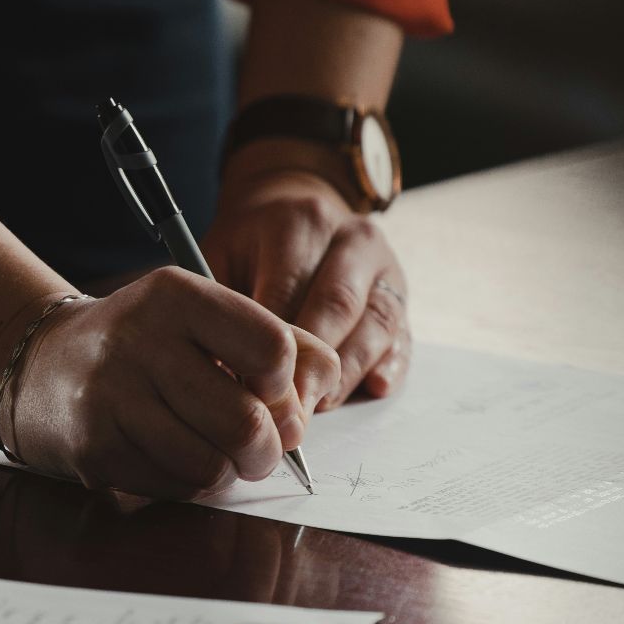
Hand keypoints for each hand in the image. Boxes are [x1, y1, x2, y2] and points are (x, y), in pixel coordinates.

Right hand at [3, 269, 341, 499]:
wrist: (42, 364)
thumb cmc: (144, 344)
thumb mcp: (204, 318)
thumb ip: (277, 341)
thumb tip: (320, 392)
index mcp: (177, 296)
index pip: (272, 349)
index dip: (286, 386)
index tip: (270, 392)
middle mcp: (140, 339)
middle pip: (247, 422)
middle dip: (267, 449)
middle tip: (259, 447)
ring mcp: (111, 396)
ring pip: (212, 465)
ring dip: (227, 471)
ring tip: (215, 452)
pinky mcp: (94, 447)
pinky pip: (175, 487)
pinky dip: (189, 483)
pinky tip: (172, 457)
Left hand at [203, 167, 410, 407]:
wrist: (296, 211)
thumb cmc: (250, 248)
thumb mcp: (222, 256)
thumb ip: (223, 306)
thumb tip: (222, 371)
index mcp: (301, 223)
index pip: (288, 290)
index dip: (271, 346)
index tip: (251, 388)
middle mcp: (352, 239)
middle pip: (337, 307)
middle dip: (312, 366)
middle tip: (288, 411)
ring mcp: (384, 268)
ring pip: (376, 324)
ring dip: (348, 373)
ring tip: (319, 407)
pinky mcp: (401, 296)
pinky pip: (402, 335)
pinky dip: (390, 365)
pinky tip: (374, 387)